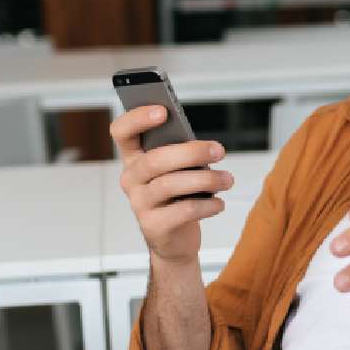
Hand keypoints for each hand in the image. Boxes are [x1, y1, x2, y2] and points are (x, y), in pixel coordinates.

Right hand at [110, 104, 234, 261]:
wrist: (174, 239)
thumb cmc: (178, 195)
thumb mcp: (177, 170)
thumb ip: (181, 154)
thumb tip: (205, 147)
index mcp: (134, 158)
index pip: (121, 132)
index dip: (137, 118)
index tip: (163, 111)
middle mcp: (131, 179)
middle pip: (155, 160)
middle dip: (191, 152)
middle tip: (219, 150)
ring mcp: (139, 203)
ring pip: (170, 185)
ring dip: (206, 179)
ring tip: (227, 179)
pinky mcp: (153, 226)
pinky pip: (183, 211)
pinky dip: (207, 205)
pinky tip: (219, 203)